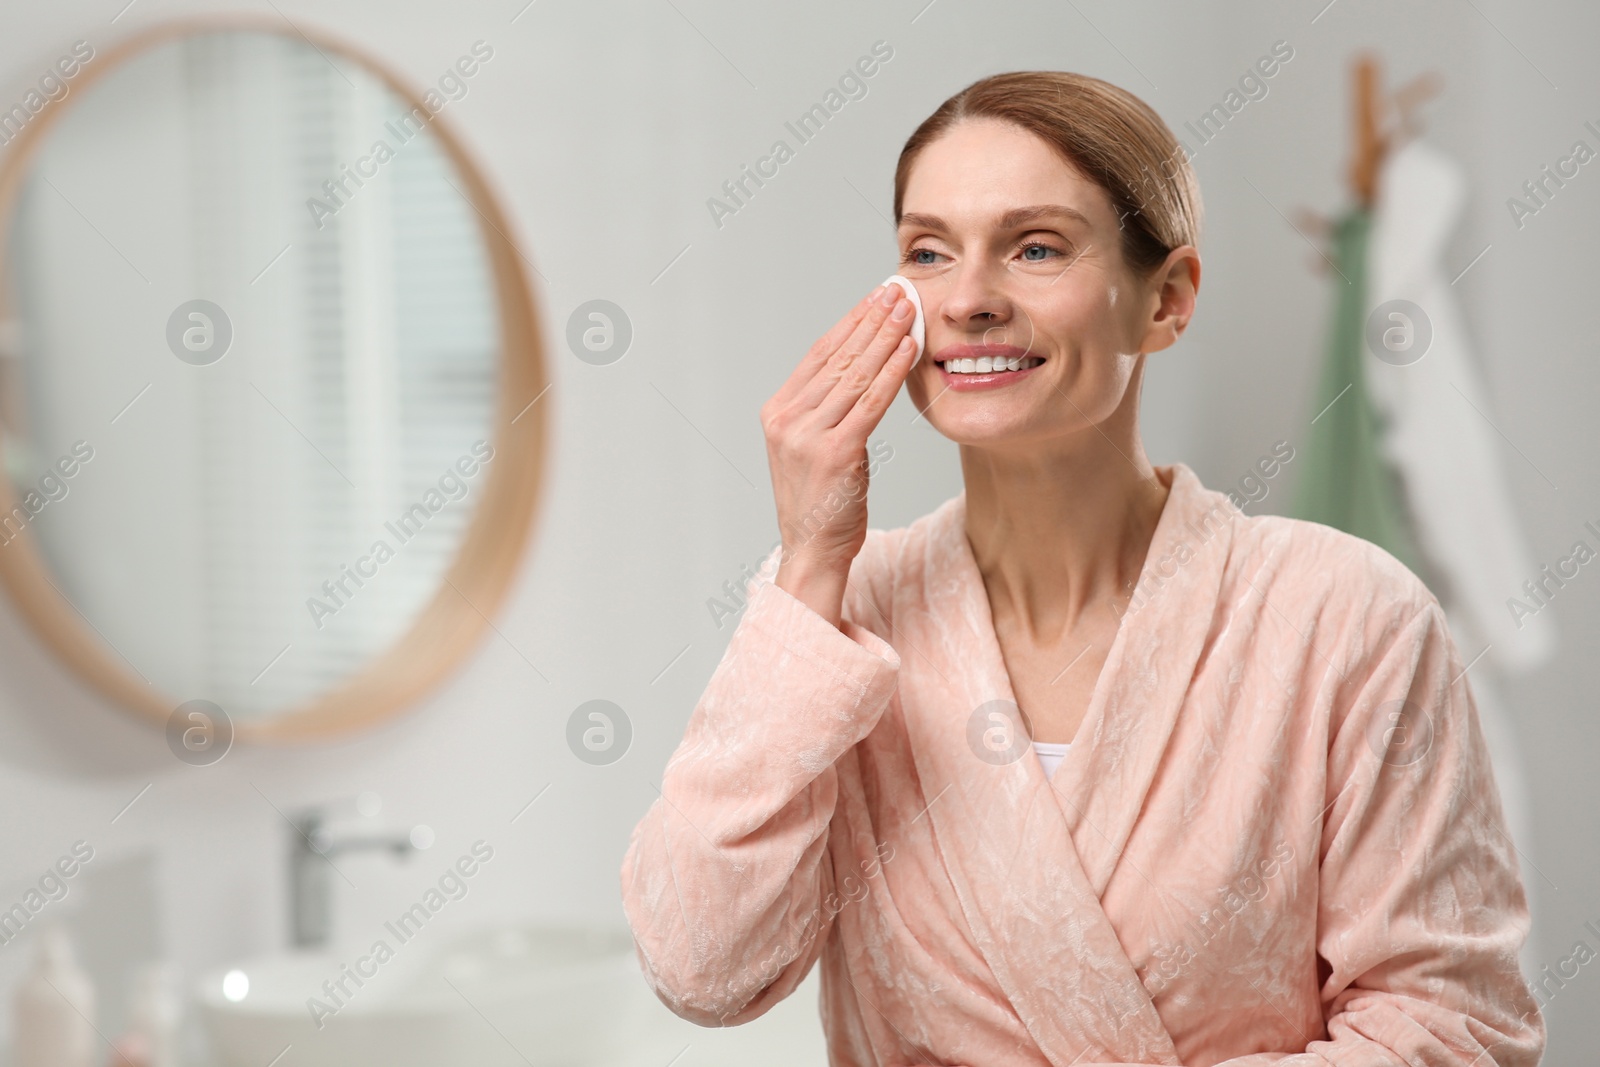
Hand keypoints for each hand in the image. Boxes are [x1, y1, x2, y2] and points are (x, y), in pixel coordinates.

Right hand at [759, 283, 916, 626]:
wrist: (811, 552)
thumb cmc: (820, 504)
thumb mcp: (813, 448)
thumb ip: (825, 411)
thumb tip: (857, 369)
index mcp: (778, 413)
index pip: (818, 354)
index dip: (850, 321)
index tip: (875, 297)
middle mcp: (787, 419)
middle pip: (837, 356)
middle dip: (872, 319)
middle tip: (898, 289)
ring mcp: (808, 436)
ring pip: (855, 374)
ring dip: (886, 336)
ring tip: (910, 308)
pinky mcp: (835, 453)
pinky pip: (870, 403)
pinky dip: (892, 371)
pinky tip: (909, 349)